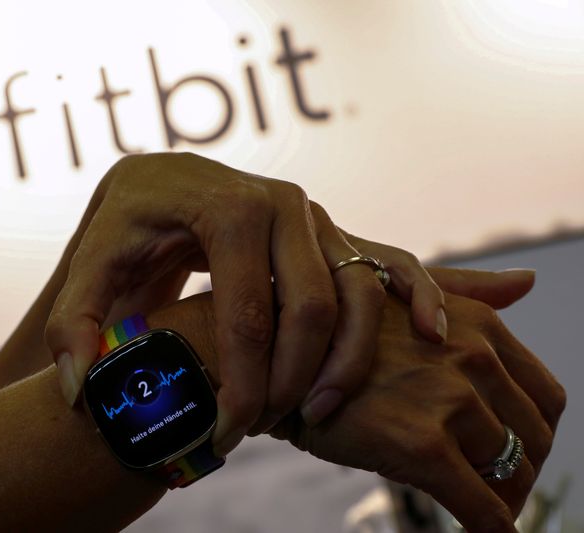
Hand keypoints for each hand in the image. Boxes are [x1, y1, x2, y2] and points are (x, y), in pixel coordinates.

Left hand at [44, 152, 451, 454]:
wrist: (162, 183)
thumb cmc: (127, 229)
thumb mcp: (91, 269)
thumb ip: (75, 326)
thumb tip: (81, 389)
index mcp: (227, 209)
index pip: (248, 312)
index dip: (240, 382)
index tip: (226, 432)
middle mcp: (282, 204)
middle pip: (310, 308)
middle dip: (293, 379)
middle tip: (267, 428)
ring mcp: (315, 216)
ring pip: (356, 295)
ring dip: (349, 360)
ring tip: (320, 412)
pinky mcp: (333, 230)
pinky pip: (391, 262)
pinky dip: (419, 293)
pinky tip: (433, 332)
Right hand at [268, 293, 565, 531]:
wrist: (265, 361)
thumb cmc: (328, 333)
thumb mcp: (401, 296)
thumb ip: (465, 293)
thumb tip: (530, 279)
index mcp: (475, 322)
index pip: (544, 395)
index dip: (533, 432)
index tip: (508, 451)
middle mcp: (471, 355)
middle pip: (535, 436)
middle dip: (522, 469)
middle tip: (494, 488)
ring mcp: (448, 399)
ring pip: (512, 474)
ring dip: (502, 499)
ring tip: (473, 505)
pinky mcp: (421, 446)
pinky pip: (481, 507)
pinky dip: (490, 528)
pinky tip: (477, 531)